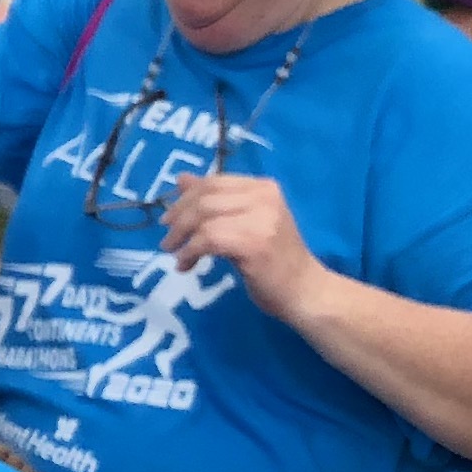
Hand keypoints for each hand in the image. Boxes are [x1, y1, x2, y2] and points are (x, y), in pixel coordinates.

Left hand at [161, 170, 321, 315]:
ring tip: (174, 252)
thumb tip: (181, 179)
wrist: (305, 291)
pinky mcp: (254, 244)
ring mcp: (261, 219)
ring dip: (181, 235)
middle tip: (167, 238)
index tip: (169, 217)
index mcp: (264, 188)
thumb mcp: (244, 223)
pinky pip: (208, 239)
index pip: (215, 181)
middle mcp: (264, 197)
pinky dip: (190, 252)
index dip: (186, 197)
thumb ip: (216, 201)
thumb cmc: (275, 260)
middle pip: (206, 196)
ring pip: (204, 217)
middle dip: (179, 216)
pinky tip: (185, 265)